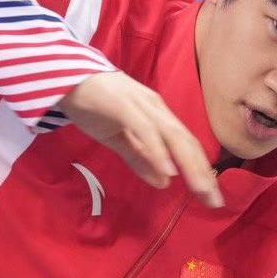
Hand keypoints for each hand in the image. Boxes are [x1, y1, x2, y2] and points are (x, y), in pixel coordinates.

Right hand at [57, 72, 222, 206]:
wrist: (62, 76)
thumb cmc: (93, 105)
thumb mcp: (118, 138)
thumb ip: (140, 159)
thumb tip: (164, 183)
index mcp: (157, 116)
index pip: (186, 145)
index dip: (201, 170)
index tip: (212, 197)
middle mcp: (156, 109)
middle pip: (186, 142)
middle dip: (202, 173)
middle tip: (215, 201)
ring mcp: (141, 105)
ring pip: (172, 136)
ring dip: (188, 165)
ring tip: (201, 189)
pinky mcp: (123, 105)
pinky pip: (145, 131)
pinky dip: (158, 151)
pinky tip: (168, 171)